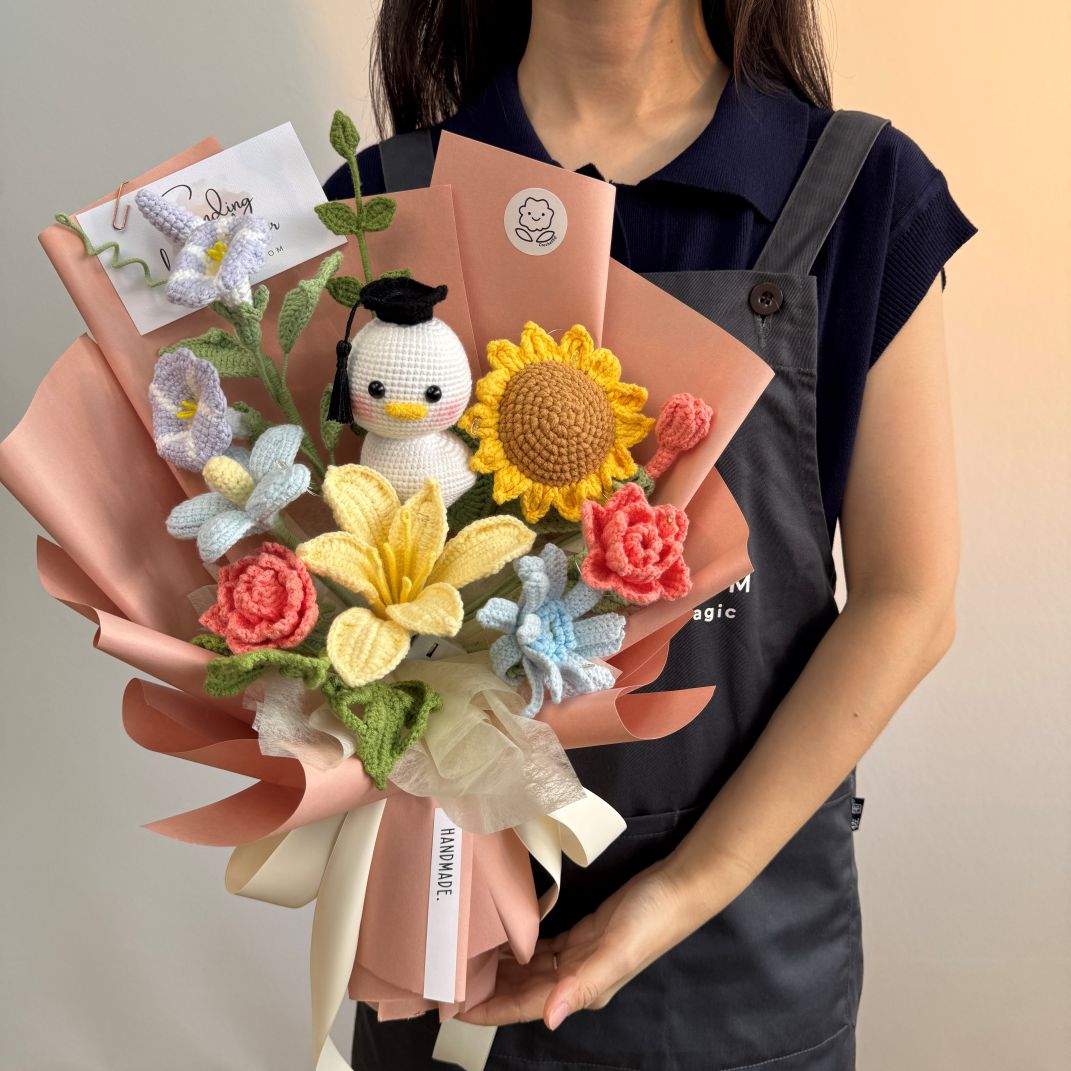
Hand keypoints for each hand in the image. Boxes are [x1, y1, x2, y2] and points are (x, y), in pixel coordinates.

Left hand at [455, 859, 701, 1031]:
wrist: (678, 888)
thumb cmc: (649, 921)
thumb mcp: (616, 952)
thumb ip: (582, 984)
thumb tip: (551, 1019)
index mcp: (581, 989)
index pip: (523, 1005)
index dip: (489, 1009)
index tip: (452, 1007)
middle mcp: (575, 978)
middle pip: (520, 990)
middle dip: (486, 990)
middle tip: (446, 978)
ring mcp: (579, 956)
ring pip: (529, 969)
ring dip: (499, 968)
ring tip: (463, 959)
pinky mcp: (582, 935)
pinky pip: (543, 947)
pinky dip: (520, 946)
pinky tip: (500, 938)